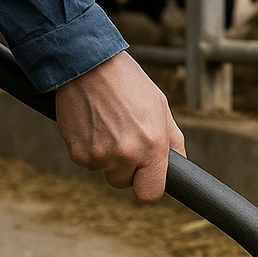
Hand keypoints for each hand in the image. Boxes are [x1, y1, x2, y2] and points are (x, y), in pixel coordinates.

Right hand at [55, 52, 185, 202]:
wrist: (87, 63)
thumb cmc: (128, 83)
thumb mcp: (160, 107)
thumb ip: (173, 141)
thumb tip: (180, 166)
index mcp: (153, 146)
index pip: (150, 193)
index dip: (147, 185)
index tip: (144, 175)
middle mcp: (127, 155)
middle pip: (124, 183)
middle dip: (124, 167)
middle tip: (122, 136)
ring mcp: (100, 155)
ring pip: (104, 171)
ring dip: (105, 156)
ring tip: (106, 125)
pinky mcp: (77, 152)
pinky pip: (86, 162)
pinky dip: (88, 148)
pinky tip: (91, 124)